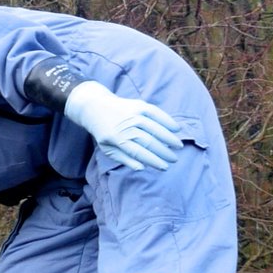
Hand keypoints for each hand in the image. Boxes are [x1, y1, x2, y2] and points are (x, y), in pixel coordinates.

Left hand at [64, 80, 183, 170]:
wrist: (95, 107)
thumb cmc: (104, 132)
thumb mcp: (108, 149)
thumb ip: (124, 159)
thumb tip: (141, 168)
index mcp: (117, 138)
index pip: (138, 152)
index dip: (153, 161)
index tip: (164, 167)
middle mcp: (125, 125)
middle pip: (148, 141)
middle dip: (163, 152)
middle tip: (174, 160)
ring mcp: (132, 114)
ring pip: (154, 127)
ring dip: (168, 138)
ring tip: (178, 146)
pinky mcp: (138, 105)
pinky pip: (156, 112)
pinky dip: (167, 120)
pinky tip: (176, 128)